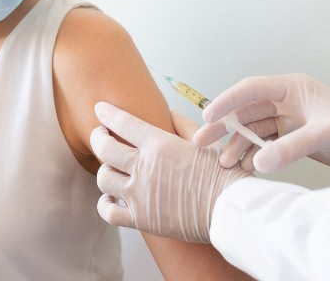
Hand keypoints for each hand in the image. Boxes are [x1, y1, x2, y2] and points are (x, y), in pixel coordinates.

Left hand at [90, 102, 250, 243]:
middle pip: (104, 148)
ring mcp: (140, 195)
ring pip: (103, 177)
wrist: (231, 210)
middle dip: (98, 138)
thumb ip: (183, 125)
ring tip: (111, 167)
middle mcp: (145, 168)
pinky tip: (111, 197)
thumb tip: (170, 112)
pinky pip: (108, 211)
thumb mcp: (204, 143)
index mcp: (160, 144)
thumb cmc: (223, 175)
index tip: (100, 109)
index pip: (122, 123)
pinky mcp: (141, 219)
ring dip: (105, 169)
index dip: (107, 113)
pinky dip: (105, 203)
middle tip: (101, 135)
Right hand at [192, 73, 329, 172]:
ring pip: (253, 129)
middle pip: (246, 110)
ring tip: (223, 164)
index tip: (208, 116)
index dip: (227, 101)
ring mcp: (289, 119)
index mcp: (292, 87)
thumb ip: (291, 147)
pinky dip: (253, 155)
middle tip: (201, 141)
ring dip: (237, 145)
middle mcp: (287, 100)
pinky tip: (244, 168)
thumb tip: (258, 162)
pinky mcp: (292, 136)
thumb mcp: (324, 134)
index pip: (251, 89)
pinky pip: (265, 143)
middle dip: (224, 126)